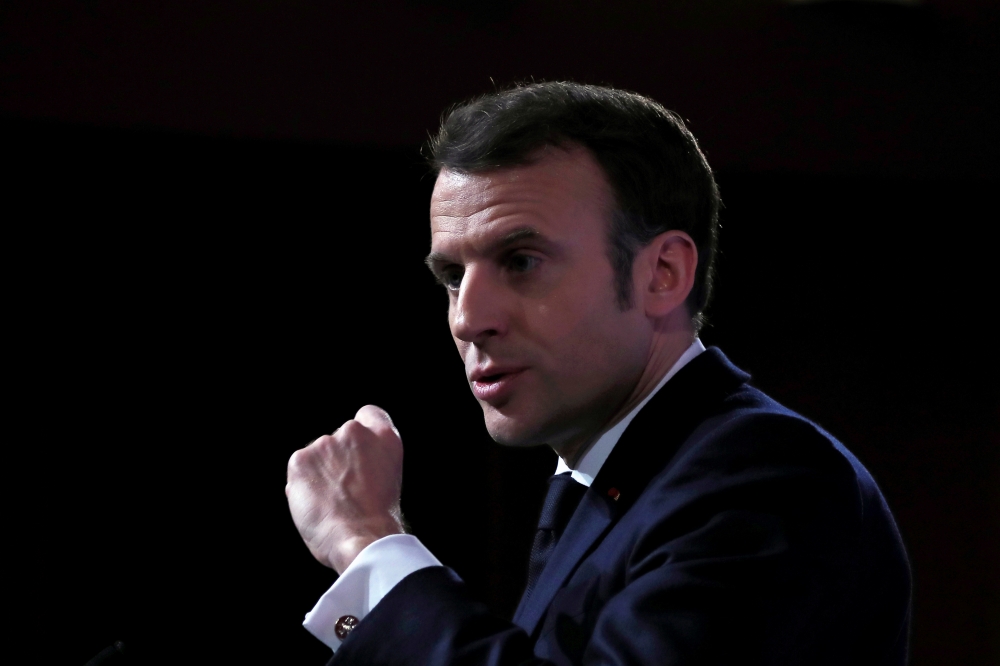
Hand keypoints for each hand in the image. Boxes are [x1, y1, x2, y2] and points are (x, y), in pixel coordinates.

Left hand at [286, 405, 404, 573]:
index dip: (361, 435)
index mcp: (384, 437)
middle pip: (339, 438)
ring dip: (319, 473)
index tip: (358, 453)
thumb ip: (372, 460)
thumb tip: (347, 463)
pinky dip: (302, 485)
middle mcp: (355, 433)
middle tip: (343, 491)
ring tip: (330, 503)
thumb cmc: (378, 520)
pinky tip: (316, 505)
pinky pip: (299, 469)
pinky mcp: (300, 459)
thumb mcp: (390, 478)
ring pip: (317, 455)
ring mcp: (326, 443)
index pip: (369, 415)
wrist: (362, 538)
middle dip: (336, 459)